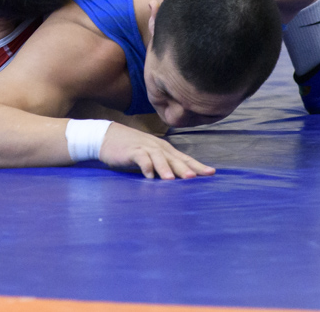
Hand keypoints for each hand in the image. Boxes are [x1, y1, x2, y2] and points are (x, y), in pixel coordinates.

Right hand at [98, 123, 215, 179]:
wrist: (108, 136)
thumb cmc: (132, 149)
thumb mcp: (151, 157)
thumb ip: (162, 167)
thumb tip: (177, 181)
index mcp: (165, 150)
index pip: (184, 158)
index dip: (197, 166)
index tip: (211, 173)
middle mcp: (158, 147)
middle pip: (175, 158)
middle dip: (186, 168)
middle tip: (195, 178)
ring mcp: (145, 147)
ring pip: (159, 157)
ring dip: (165, 168)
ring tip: (172, 180)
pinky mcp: (132, 150)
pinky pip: (141, 158)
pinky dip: (145, 166)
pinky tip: (148, 176)